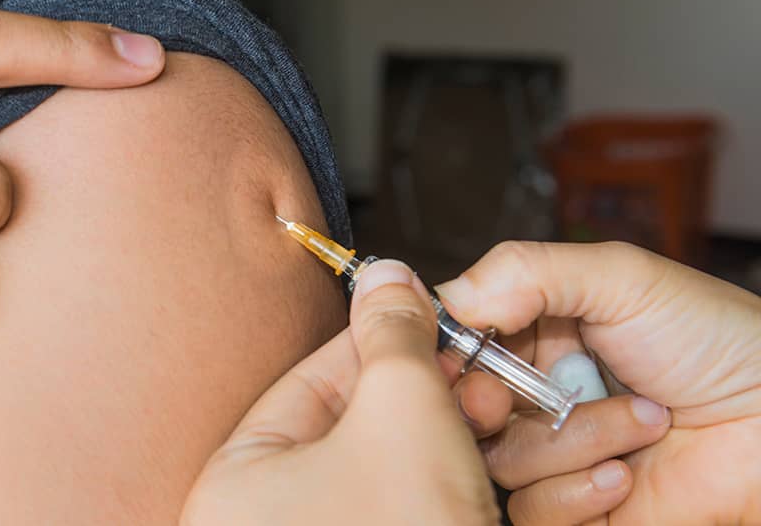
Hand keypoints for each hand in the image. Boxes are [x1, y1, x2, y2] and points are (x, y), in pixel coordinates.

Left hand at [183, 260, 499, 525]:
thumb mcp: (401, 412)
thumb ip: (393, 335)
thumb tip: (388, 276)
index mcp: (242, 479)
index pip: (316, 379)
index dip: (387, 340)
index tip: (441, 319)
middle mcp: (277, 519)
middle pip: (367, 428)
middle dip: (441, 396)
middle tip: (492, 381)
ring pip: (410, 474)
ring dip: (474, 442)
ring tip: (519, 419)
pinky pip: (432, 515)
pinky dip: (481, 495)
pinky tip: (535, 481)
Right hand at [438, 241, 760, 523]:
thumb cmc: (721, 342)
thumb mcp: (622, 277)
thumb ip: (525, 271)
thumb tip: (450, 297)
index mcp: (538, 330)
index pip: (455, 341)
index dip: (442, 353)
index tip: (447, 358)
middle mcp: (540, 392)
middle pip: (459, 406)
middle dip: (481, 402)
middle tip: (503, 399)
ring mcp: (559, 453)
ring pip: (499, 461)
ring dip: (569, 443)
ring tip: (639, 420)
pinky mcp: (579, 509)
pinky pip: (533, 511)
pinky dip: (574, 494)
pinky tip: (623, 475)